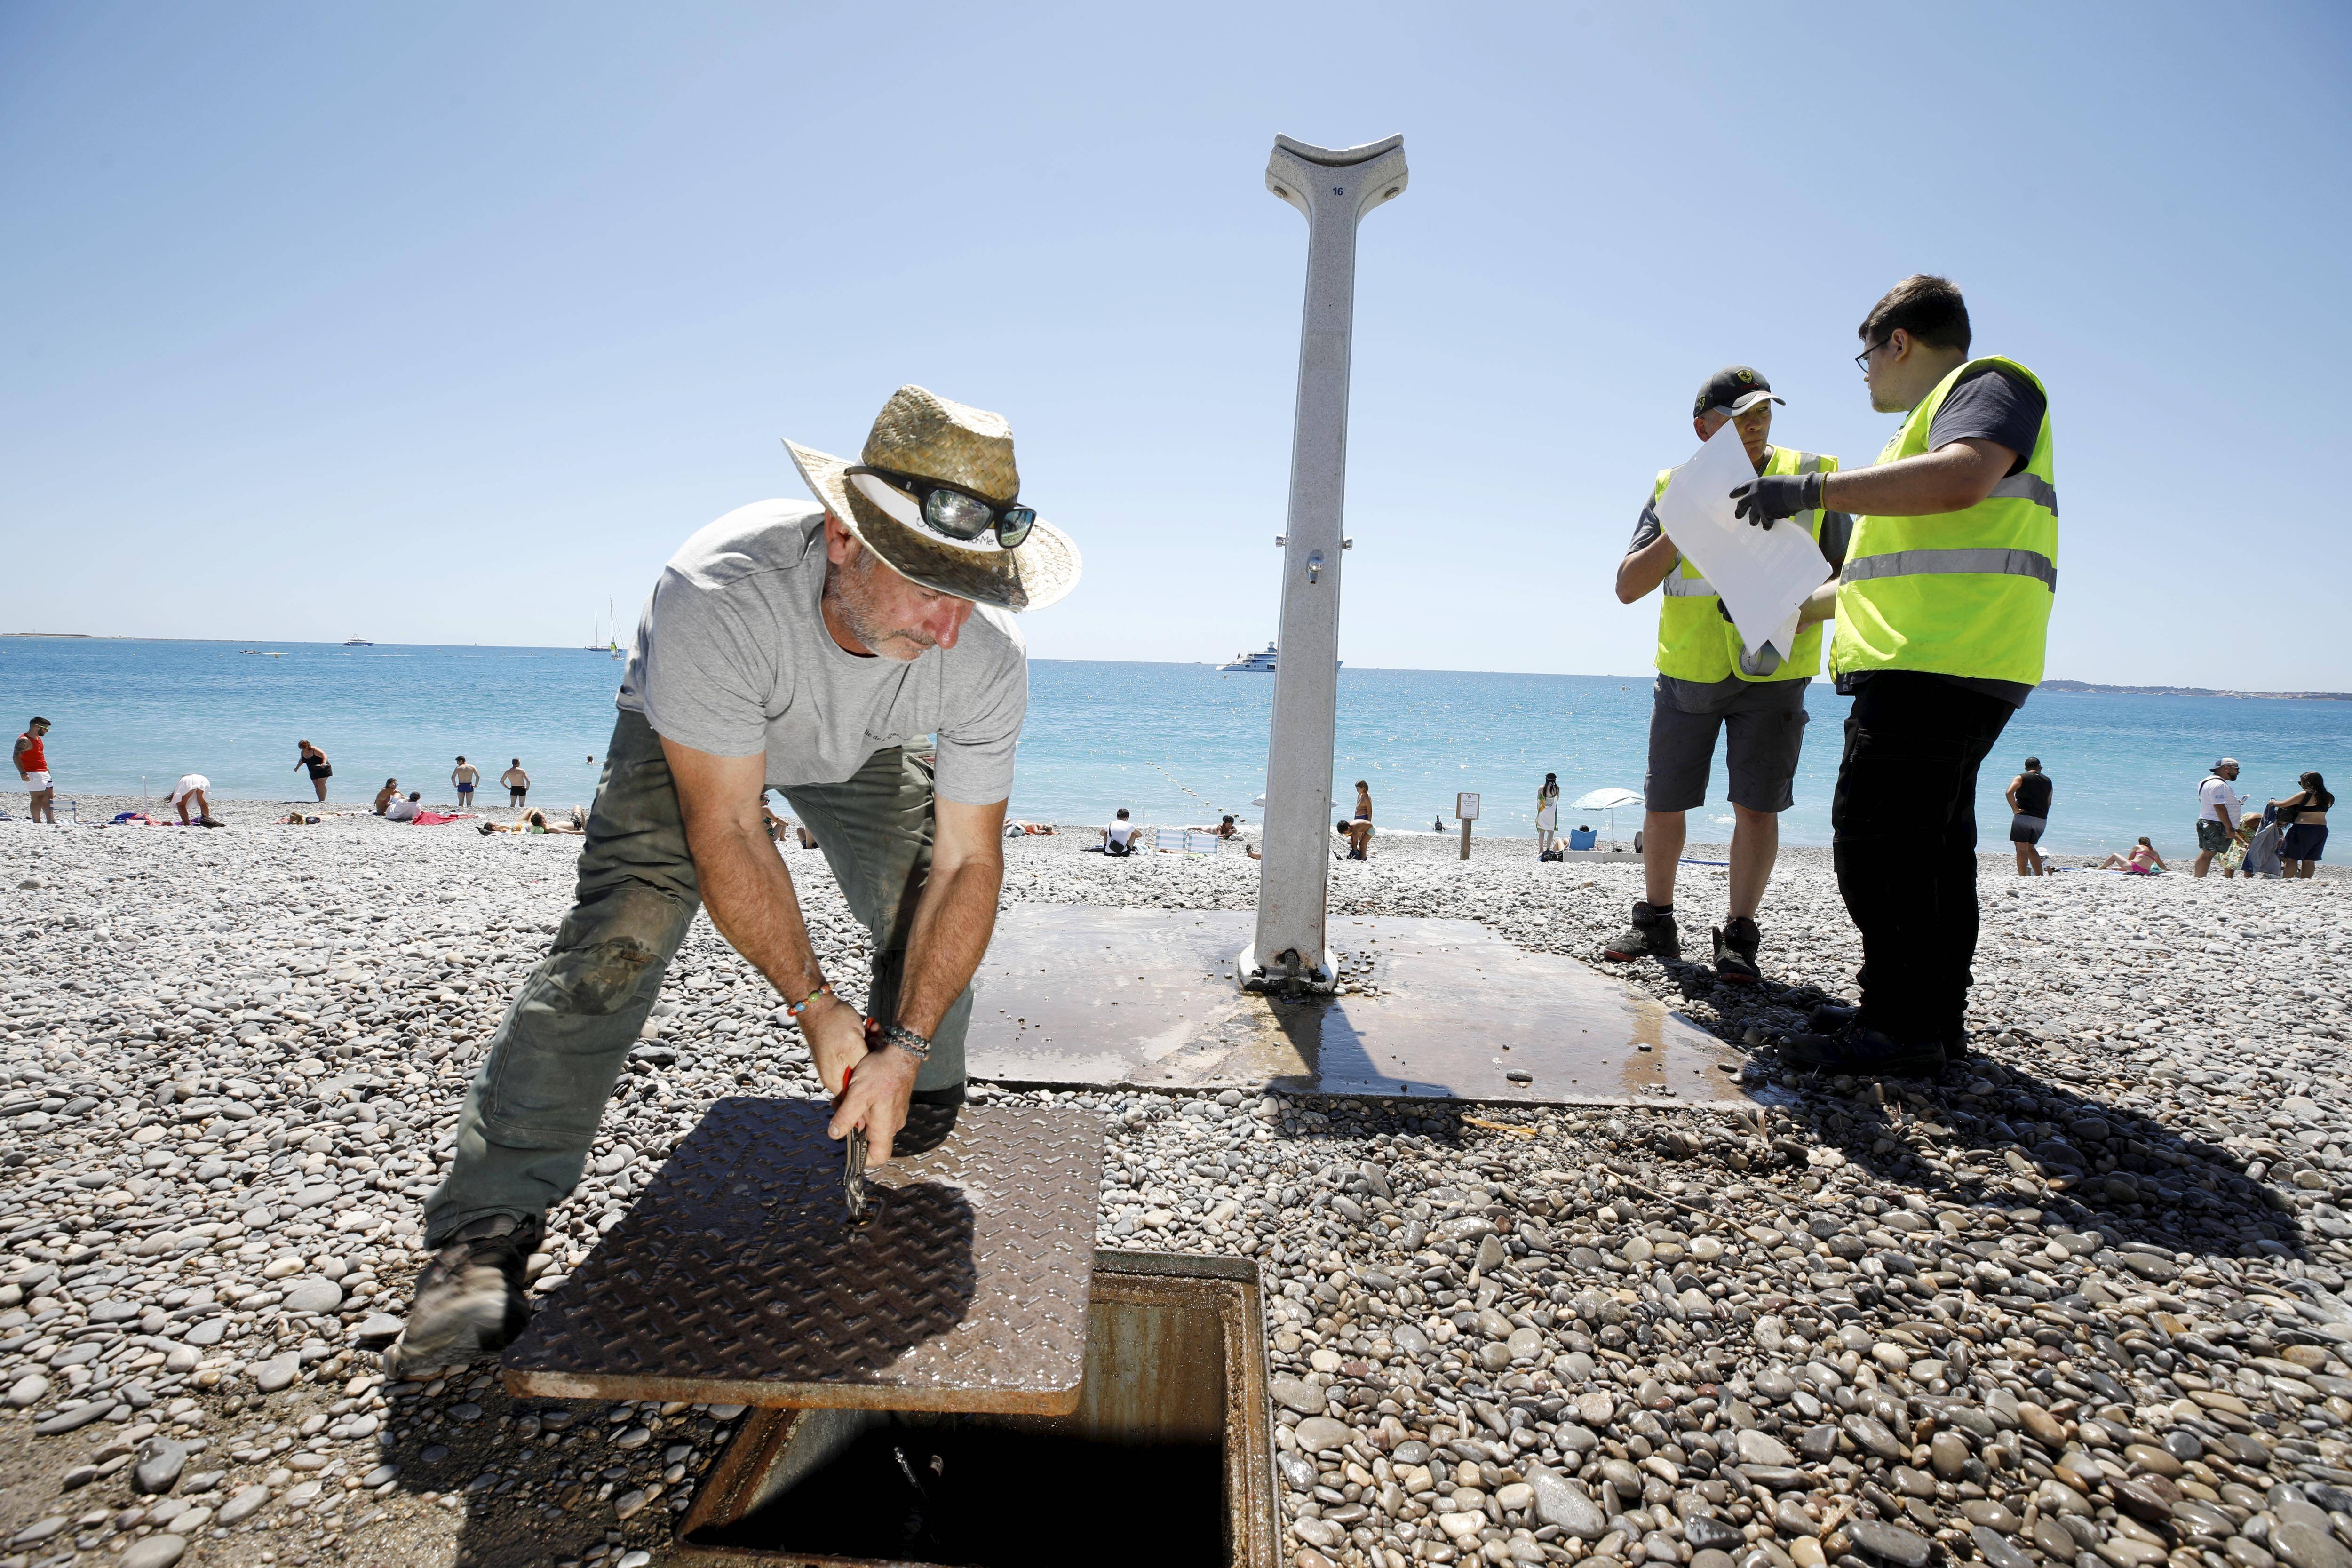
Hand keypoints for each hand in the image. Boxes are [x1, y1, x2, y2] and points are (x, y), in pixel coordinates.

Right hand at [799, 993, 868, 1096]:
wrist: (818, 1004)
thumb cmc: (834, 1024)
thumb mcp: (853, 1047)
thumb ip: (862, 1069)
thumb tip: (873, 1085)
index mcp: (834, 1080)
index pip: (857, 1096)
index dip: (873, 1083)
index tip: (881, 1065)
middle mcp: (835, 1074)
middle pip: (863, 1076)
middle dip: (874, 1058)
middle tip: (876, 1040)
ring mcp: (837, 1062)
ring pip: (863, 1061)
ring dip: (872, 1045)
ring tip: (873, 1030)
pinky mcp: (841, 1051)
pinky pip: (859, 1050)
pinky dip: (866, 1039)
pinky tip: (870, 1027)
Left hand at [827, 1041, 919, 1163]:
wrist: (900, 1051)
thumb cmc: (881, 1072)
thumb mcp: (857, 1094)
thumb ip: (845, 1117)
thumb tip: (834, 1135)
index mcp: (885, 1126)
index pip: (878, 1157)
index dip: (863, 1159)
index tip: (849, 1149)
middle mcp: (893, 1124)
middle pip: (871, 1139)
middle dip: (852, 1128)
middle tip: (839, 1109)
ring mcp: (895, 1113)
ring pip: (872, 1124)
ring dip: (856, 1114)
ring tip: (846, 1096)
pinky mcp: (894, 1103)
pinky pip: (877, 1112)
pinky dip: (864, 1106)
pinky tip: (856, 1090)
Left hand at [1728, 471, 1822, 528]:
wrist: (1797, 490)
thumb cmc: (1789, 485)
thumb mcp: (1773, 482)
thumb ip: (1764, 489)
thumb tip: (1761, 499)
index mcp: (1756, 484)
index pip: (1741, 488)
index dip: (1735, 493)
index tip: (1731, 496)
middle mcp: (1754, 495)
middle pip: (1741, 505)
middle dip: (1739, 511)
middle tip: (1737, 516)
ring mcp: (1759, 506)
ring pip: (1751, 517)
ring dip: (1753, 521)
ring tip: (1754, 523)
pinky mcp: (1766, 515)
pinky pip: (1764, 523)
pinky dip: (1767, 525)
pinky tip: (1767, 526)